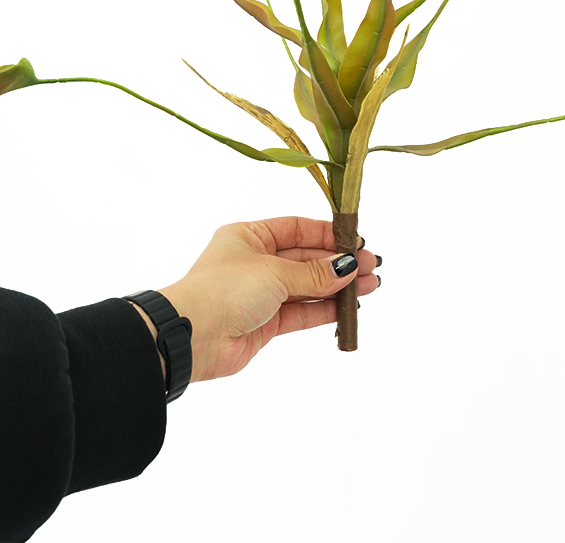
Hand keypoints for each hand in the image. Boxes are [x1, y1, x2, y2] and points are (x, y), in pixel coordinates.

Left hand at [134, 217, 380, 382]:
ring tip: (370, 285)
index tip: (357, 241)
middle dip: (339, 262)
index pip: (296, 229)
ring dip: (337, 287)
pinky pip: (302, 312)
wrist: (192, 336)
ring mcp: (261, 293)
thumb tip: (349, 266)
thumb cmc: (226, 289)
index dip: (327, 234)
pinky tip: (349, 306)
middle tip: (372, 265)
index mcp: (250, 236)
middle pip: (306, 258)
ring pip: (307, 286)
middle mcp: (256, 262)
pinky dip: (325, 309)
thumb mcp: (275, 272)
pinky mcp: (266, 322)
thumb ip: (315, 273)